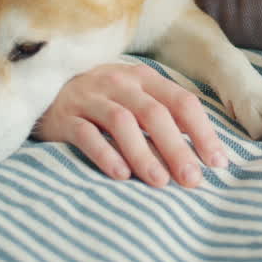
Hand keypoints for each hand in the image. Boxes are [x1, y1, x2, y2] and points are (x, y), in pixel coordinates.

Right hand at [34, 63, 227, 187]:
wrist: (43, 88)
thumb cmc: (100, 99)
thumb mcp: (133, 97)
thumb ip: (164, 117)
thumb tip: (203, 155)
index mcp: (143, 78)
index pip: (181, 101)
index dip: (202, 132)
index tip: (218, 163)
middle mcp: (119, 82)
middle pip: (155, 113)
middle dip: (177, 147)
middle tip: (191, 179)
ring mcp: (90, 97)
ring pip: (122, 122)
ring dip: (144, 153)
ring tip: (160, 182)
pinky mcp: (65, 116)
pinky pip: (86, 134)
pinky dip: (104, 154)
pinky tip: (120, 175)